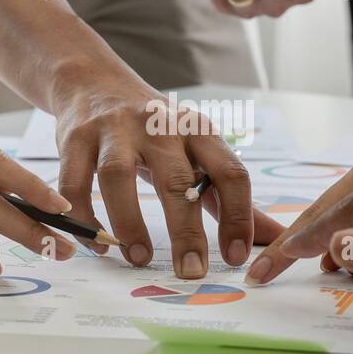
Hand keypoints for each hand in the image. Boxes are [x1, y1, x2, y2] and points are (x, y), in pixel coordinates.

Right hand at [51, 83, 283, 278]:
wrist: (94, 81)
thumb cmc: (156, 130)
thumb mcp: (197, 152)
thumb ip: (231, 198)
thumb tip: (277, 238)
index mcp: (199, 132)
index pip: (230, 172)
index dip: (238, 216)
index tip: (236, 257)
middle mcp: (160, 126)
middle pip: (176, 178)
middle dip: (185, 230)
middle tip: (191, 272)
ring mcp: (114, 129)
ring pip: (118, 176)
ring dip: (129, 221)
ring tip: (138, 258)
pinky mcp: (76, 137)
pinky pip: (75, 181)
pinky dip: (84, 216)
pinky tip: (96, 244)